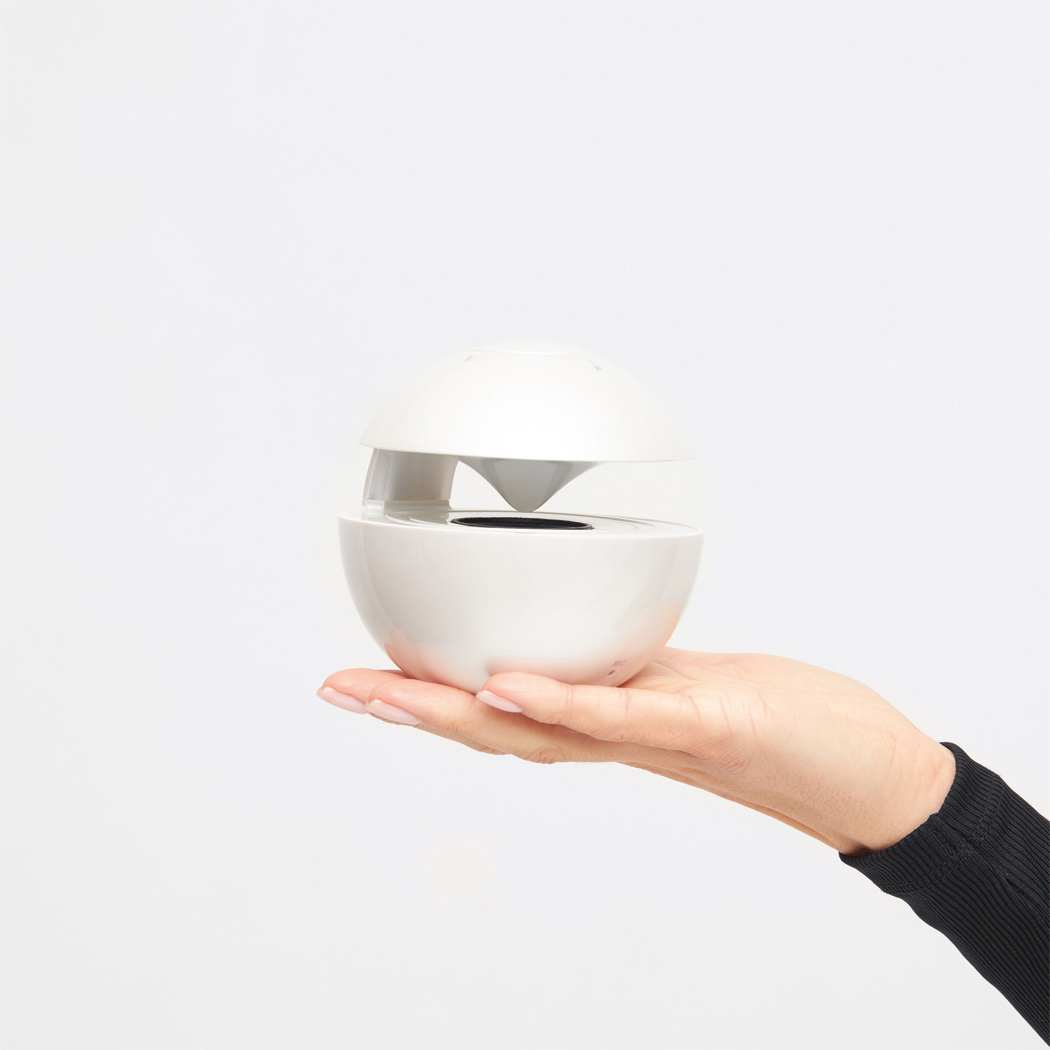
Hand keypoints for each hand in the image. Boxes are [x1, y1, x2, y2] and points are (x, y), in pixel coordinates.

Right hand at [317, 648, 955, 855]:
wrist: (861, 773)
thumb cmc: (778, 720)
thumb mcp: (687, 676)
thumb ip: (631, 662)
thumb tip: (590, 627)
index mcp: (603, 716)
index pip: (497, 710)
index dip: (425, 698)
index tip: (365, 676)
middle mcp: (612, 736)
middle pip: (491, 728)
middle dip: (407, 708)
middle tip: (336, 687)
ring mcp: (650, 735)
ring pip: (532, 731)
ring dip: (452, 712)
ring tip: (384, 690)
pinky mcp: (699, 726)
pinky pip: (613, 718)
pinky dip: (553, 700)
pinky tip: (501, 680)